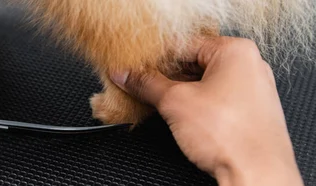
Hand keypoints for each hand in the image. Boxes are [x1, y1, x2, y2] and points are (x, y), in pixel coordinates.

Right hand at [111, 37, 302, 185]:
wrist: (257, 174)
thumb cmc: (232, 137)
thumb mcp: (175, 102)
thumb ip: (146, 84)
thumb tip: (128, 76)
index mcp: (236, 51)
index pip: (183, 45)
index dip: (155, 59)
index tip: (135, 69)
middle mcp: (249, 66)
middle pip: (194, 64)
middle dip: (165, 78)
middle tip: (142, 87)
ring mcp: (253, 90)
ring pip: (204, 84)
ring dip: (179, 94)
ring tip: (157, 103)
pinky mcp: (251, 113)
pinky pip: (216, 101)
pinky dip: (195, 107)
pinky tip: (179, 117)